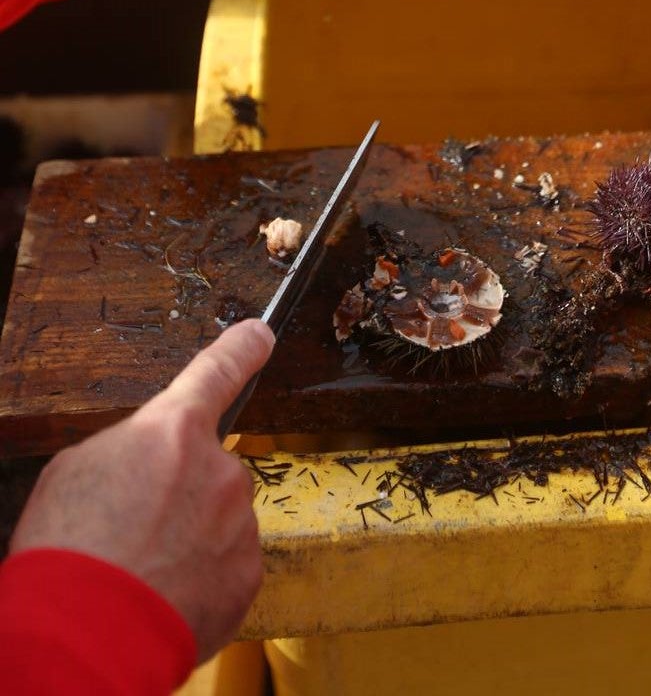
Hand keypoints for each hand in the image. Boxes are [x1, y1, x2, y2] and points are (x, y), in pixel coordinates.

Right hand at [9, 319, 274, 662]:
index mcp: (174, 430)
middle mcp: (219, 468)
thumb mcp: (78, 470)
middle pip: (209, 468)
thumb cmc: (69, 548)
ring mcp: (239, 523)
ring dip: (192, 538)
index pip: (218, 371)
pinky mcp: (247, 574)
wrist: (85, 636)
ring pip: (221, 519)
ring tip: (143, 570)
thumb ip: (131, 450)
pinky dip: (203, 578)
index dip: (241, 348)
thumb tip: (148, 462)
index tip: (261, 334)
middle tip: (135, 528)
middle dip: (182, 493)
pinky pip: (229, 564)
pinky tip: (165, 596)